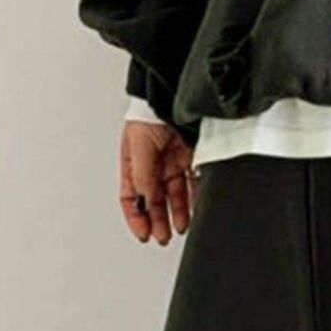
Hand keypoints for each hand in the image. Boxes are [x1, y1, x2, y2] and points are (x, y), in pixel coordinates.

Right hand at [119, 121, 198, 244]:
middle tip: (163, 237)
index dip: (136, 217)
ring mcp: (174, 163)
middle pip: (155, 201)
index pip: (132, 197)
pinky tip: (198, 210)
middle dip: (158, 221)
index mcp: (134, 163)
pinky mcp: (193, 159)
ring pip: (176, 196)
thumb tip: (145, 202)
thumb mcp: (139, 146)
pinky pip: (195, 184)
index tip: (144, 234)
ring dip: (178, 214)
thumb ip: (142, 175)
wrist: (173, 94)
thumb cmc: (150, 111)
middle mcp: (154, 166)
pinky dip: (196, 199)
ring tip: (181, 228)